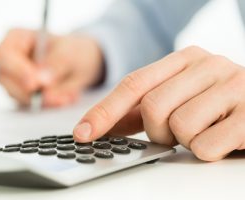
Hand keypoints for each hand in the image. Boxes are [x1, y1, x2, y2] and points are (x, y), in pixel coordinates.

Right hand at [0, 28, 103, 106]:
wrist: (81, 62)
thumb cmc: (71, 49)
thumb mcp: (69, 52)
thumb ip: (56, 64)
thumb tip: (42, 80)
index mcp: (15, 38)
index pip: (5, 55)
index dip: (18, 71)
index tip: (35, 84)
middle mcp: (10, 60)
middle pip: (6, 79)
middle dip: (31, 91)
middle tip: (55, 96)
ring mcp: (14, 80)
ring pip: (17, 96)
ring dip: (43, 100)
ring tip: (67, 96)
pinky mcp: (23, 96)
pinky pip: (30, 105)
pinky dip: (49, 105)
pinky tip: (65, 98)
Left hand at [73, 46, 244, 160]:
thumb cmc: (215, 102)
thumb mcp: (178, 96)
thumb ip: (141, 109)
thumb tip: (102, 125)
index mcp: (184, 59)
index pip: (134, 84)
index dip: (105, 110)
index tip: (84, 132)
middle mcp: (207, 65)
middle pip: (153, 108)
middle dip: (158, 131)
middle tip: (175, 132)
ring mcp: (232, 85)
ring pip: (179, 128)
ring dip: (185, 140)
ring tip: (203, 130)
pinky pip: (206, 146)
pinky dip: (206, 150)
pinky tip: (221, 138)